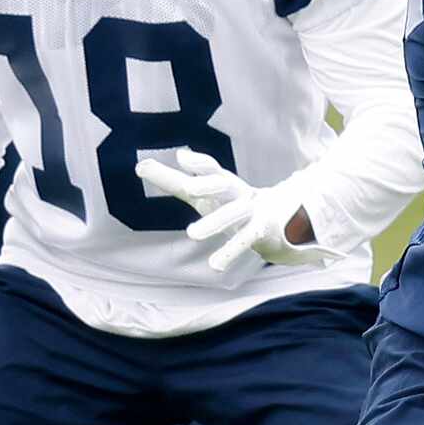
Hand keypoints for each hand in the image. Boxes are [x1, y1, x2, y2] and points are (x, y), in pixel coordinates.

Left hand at [134, 148, 324, 270]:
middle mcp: (239, 193)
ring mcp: (252, 212)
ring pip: (233, 214)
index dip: (198, 163)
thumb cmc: (232, 205)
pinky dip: (230, 252)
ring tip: (192, 234)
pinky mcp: (261, 233)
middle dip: (208, 185)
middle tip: (188, 188)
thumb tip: (140, 165)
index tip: (181, 159)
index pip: (212, 168)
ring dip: (214, 222)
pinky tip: (215, 265)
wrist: (284, 222)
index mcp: (224, 182)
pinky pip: (244, 242)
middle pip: (223, 184)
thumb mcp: (203, 194)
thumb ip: (172, 181)